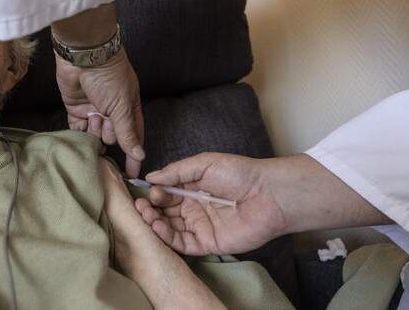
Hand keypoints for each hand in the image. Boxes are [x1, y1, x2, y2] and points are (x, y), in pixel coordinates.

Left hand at [56, 48, 144, 176]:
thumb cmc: (110, 77)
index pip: (134, 137)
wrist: (83, 56)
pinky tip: (81, 127)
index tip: (132, 175)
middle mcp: (113, 111)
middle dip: (110, 136)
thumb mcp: (123, 106)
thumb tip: (139, 154)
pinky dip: (79, 131)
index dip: (133, 154)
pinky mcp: (76, 108)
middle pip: (114, 137)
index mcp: (130, 108)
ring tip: (94, 117)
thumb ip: (128, 132)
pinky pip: (78, 128)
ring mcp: (94, 110)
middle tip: (105, 122)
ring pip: (96, 134)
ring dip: (95, 131)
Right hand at [136, 153, 285, 255]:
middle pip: (164, 212)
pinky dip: (167, 238)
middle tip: (140, 206)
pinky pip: (182, 244)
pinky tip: (157, 227)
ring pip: (169, 229)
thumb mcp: (204, 164)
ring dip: (154, 223)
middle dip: (149, 209)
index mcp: (192, 189)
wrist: (268, 194)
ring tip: (146, 215)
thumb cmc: (240, 173)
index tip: (147, 191)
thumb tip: (151, 176)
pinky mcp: (207, 243)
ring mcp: (200, 227)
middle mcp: (194, 209)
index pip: (165, 194)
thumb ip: (177, 171)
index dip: (154, 193)